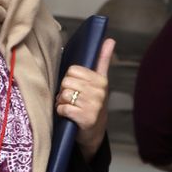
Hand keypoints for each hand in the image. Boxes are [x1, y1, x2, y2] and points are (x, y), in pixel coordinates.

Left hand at [56, 38, 114, 159]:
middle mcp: (99, 92)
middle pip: (66, 82)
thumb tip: (110, 39)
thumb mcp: (100, 82)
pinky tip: (69, 115)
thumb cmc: (93, 103)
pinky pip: (63, 108)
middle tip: (72, 99)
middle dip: (64, 91)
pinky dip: (62, 112)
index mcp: (101, 80)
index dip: (70, 79)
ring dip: (62, 102)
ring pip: (63, 94)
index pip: (73, 70)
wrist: (94, 132)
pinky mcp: (86, 118)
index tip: (76, 86)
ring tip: (70, 107)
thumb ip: (103, 59)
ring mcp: (94, 105)